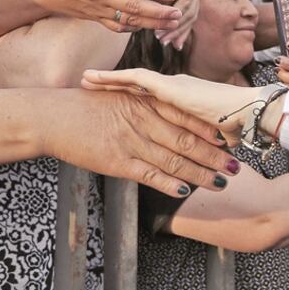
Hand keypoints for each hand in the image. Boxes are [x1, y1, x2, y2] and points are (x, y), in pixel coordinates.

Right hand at [27, 0, 184, 31]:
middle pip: (134, 7)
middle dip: (158, 12)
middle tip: (179, 13)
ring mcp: (98, 9)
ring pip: (129, 20)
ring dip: (152, 23)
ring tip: (174, 23)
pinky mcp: (96, 19)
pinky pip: (118, 27)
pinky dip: (135, 29)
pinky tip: (151, 26)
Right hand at [42, 89, 235, 194]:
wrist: (54, 116)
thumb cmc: (87, 107)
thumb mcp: (121, 99)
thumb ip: (146, 107)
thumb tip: (167, 116)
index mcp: (147, 103)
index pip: (187, 116)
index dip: (211, 130)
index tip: (232, 139)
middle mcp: (144, 121)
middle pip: (187, 140)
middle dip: (214, 155)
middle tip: (235, 165)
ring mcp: (131, 141)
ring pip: (174, 159)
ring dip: (200, 173)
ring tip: (220, 182)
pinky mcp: (117, 161)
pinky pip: (149, 174)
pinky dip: (169, 183)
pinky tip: (186, 190)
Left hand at [81, 68, 267, 146]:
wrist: (251, 113)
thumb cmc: (238, 126)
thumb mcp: (210, 135)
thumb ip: (197, 141)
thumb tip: (195, 157)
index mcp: (183, 98)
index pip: (150, 93)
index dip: (130, 90)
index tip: (111, 91)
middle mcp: (174, 89)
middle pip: (136, 85)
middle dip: (111, 83)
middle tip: (88, 80)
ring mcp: (172, 87)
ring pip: (131, 80)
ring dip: (107, 80)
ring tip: (85, 78)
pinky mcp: (170, 89)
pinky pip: (134, 81)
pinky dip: (113, 79)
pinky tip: (94, 79)